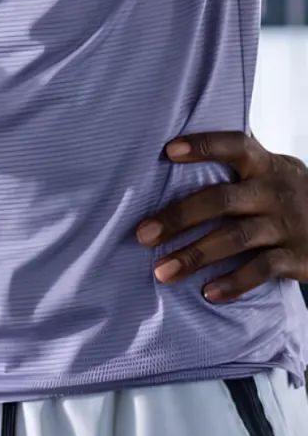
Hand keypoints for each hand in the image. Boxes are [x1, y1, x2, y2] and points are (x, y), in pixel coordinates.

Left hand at [135, 133, 307, 302]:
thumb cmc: (290, 195)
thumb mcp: (273, 169)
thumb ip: (239, 159)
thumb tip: (177, 143)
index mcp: (265, 165)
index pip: (234, 146)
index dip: (203, 146)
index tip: (168, 151)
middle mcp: (274, 192)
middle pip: (221, 200)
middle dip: (179, 217)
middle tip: (143, 234)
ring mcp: (286, 225)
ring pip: (235, 239)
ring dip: (195, 256)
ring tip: (162, 271)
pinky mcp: (297, 257)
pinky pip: (262, 270)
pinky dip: (234, 283)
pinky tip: (208, 292)